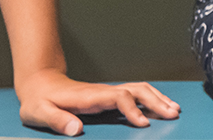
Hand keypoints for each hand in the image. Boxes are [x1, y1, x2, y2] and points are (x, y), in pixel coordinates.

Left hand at [15, 69, 180, 135]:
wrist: (40, 83)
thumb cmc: (39, 100)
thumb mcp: (39, 112)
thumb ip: (57, 121)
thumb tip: (77, 130)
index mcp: (89, 96)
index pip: (118, 98)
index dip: (132, 110)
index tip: (144, 123)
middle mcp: (103, 91)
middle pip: (136, 90)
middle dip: (156, 101)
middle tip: (173, 115)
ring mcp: (107, 92)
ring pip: (140, 89)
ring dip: (158, 98)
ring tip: (174, 110)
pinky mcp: (109, 95)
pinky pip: (136, 93)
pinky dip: (152, 97)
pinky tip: (160, 105)